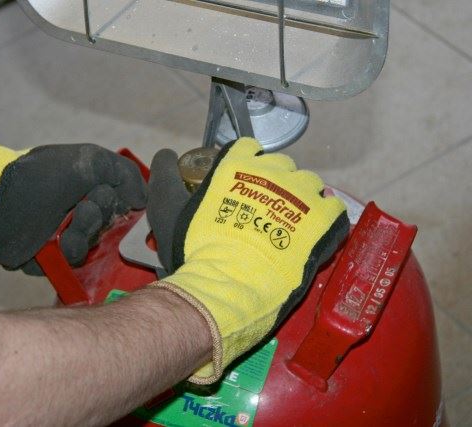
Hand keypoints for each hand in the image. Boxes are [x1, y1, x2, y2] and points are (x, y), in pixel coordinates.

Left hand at [0, 128, 146, 273]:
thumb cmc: (44, 174)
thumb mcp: (91, 160)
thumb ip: (125, 172)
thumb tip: (143, 200)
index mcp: (89, 187)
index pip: (123, 203)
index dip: (127, 205)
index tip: (125, 201)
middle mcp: (79, 210)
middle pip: (111, 228)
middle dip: (103, 216)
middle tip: (87, 205)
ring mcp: (64, 234)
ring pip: (93, 247)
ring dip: (86, 234)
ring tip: (70, 222)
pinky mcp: (49, 257)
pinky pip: (71, 265)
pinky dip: (67, 252)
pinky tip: (56, 241)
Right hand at [147, 138, 348, 383]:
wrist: (228, 285)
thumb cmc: (197, 247)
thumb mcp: (166, 206)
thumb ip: (164, 175)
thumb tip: (165, 154)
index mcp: (239, 164)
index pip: (248, 148)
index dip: (246, 164)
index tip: (242, 184)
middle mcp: (275, 170)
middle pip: (280, 166)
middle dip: (274, 181)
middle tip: (261, 211)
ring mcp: (302, 194)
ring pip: (309, 184)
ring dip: (300, 197)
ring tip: (289, 224)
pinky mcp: (323, 221)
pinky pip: (334, 208)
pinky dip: (326, 216)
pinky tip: (313, 232)